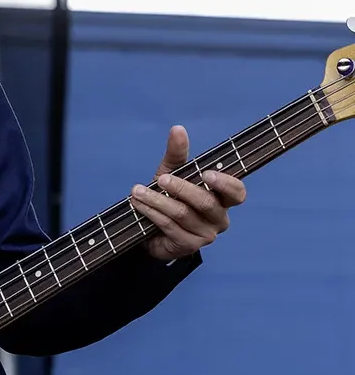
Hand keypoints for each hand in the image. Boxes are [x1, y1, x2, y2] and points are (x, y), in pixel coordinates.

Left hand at [131, 125, 246, 261]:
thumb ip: (177, 153)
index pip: (237, 192)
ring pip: (183, 214)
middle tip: (160, 179)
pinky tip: (138, 204)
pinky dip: (152, 213)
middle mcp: (219, 218)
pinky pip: (170, 226)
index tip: (207, 173)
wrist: (150, 227)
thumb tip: (177, 128)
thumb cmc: (169, 196)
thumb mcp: (172, 172)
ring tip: (137, 191)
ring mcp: (205, 235)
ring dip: (157, 200)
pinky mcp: (188, 246)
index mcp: (223, 199)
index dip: (226, 183)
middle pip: (206, 202)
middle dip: (181, 188)